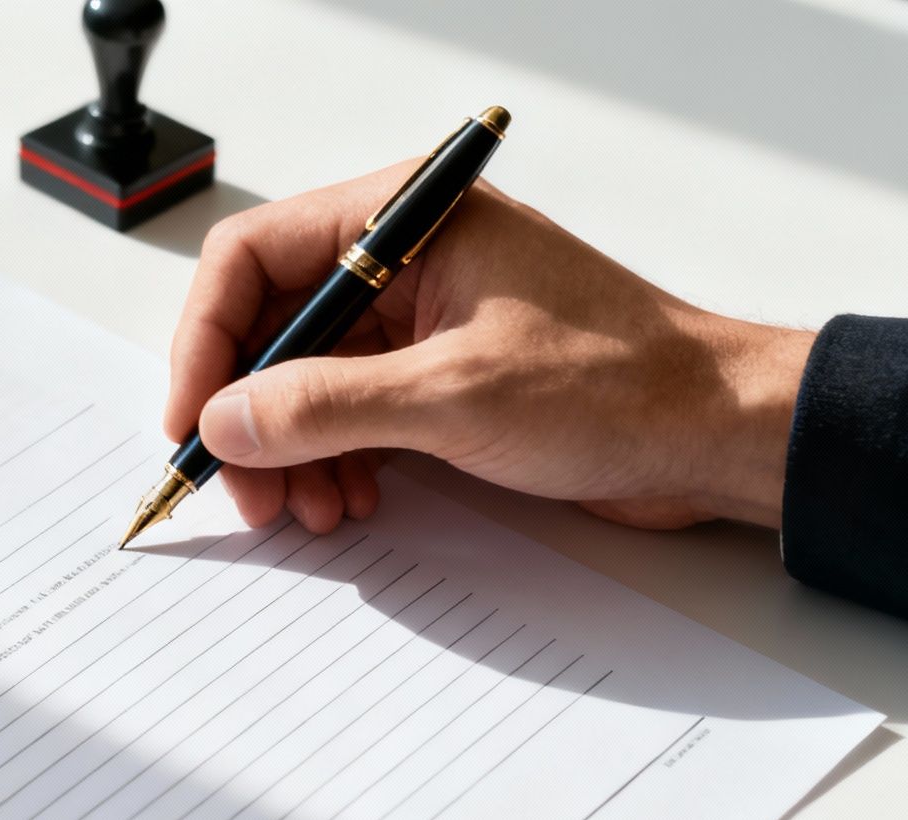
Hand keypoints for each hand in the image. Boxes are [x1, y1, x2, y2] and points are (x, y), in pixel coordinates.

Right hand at [169, 161, 813, 532]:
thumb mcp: (454, 394)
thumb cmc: (622, 385)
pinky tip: (347, 502)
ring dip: (290, 451)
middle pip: (270, 327)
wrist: (714, 437)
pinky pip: (347, 414)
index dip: (207, 342)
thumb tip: (225, 419)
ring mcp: (419, 321)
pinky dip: (332, 461)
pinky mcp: (436, 377)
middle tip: (244, 488)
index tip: (193, 419)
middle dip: (248, 414)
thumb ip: (326, 404)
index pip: (254, 259)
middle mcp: (404, 261)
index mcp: (407, 221)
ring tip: (307, 509)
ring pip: (303, 381)